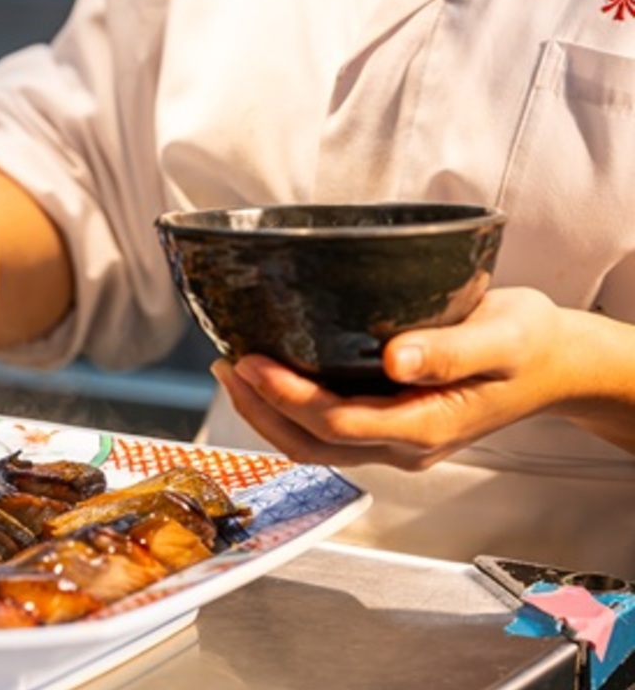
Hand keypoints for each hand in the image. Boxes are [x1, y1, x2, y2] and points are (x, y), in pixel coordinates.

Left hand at [210, 288, 589, 469]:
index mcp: (424, 427)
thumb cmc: (531, 345)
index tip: (250, 361)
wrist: (555, 364)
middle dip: (259, 408)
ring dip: (266, 411)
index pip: (336, 423)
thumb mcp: (504, 337)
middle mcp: (402, 444)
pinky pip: (327, 430)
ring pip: (312, 444)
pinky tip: (271, 373)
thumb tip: (394, 358)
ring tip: (233, 367)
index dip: (286, 396)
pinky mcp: (388, 426)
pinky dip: (289, 406)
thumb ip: (449, 351)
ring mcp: (393, 441)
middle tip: (225, 362)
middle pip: (311, 444)